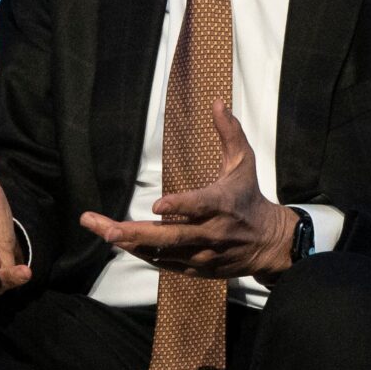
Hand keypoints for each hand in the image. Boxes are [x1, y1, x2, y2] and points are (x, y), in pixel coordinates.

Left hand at [80, 103, 298, 278]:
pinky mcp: (196, 268)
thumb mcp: (244, 163)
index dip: (180, 207)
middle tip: (107, 229)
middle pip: (171, 236)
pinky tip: (120, 242)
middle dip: (136, 232)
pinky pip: (165, 263)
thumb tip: (218, 101)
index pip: (200, 206)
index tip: (158, 205)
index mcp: (223, 204)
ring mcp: (203, 254)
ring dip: (131, 243)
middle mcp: (212, 233)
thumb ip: (229, 133)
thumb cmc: (249, 197)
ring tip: (102, 231)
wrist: (268, 242)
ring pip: (163, 252)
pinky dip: (142, 254)